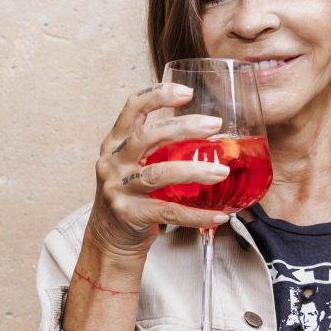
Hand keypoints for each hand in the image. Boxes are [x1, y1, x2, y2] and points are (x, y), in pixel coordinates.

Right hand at [87, 82, 235, 256]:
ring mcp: (118, 189)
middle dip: (184, 127)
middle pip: (147, 137)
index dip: (158, 95)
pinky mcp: (129, 214)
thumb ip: (158, 147)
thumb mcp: (134, 164)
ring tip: (221, 172)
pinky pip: (168, 212)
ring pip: (158, 174)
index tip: (187, 93)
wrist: (110, 237)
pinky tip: (218, 215)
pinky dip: (196, 215)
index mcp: (115, 143)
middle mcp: (113, 162)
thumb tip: (209, 133)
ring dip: (194, 171)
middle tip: (214, 125)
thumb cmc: (131, 195)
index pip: (132, 108)